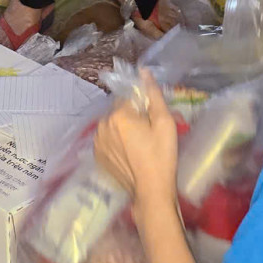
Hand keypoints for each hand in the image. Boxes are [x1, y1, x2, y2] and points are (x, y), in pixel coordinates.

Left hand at [95, 81, 179, 203]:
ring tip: (139, 144)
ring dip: (123, 127)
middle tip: (149, 132)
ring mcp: (97, 141)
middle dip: (132, 115)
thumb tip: (143, 71)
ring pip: (112, 124)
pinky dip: (116, 140)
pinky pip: (107, 137)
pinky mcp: (97, 154)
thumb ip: (153, 94)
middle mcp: (102, 124)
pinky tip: (130, 152)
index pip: (130, 97)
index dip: (143, 105)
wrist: (151, 191)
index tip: (153, 119)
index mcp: (118, 115)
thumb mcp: (164, 123)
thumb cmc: (161, 155)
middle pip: (119, 110)